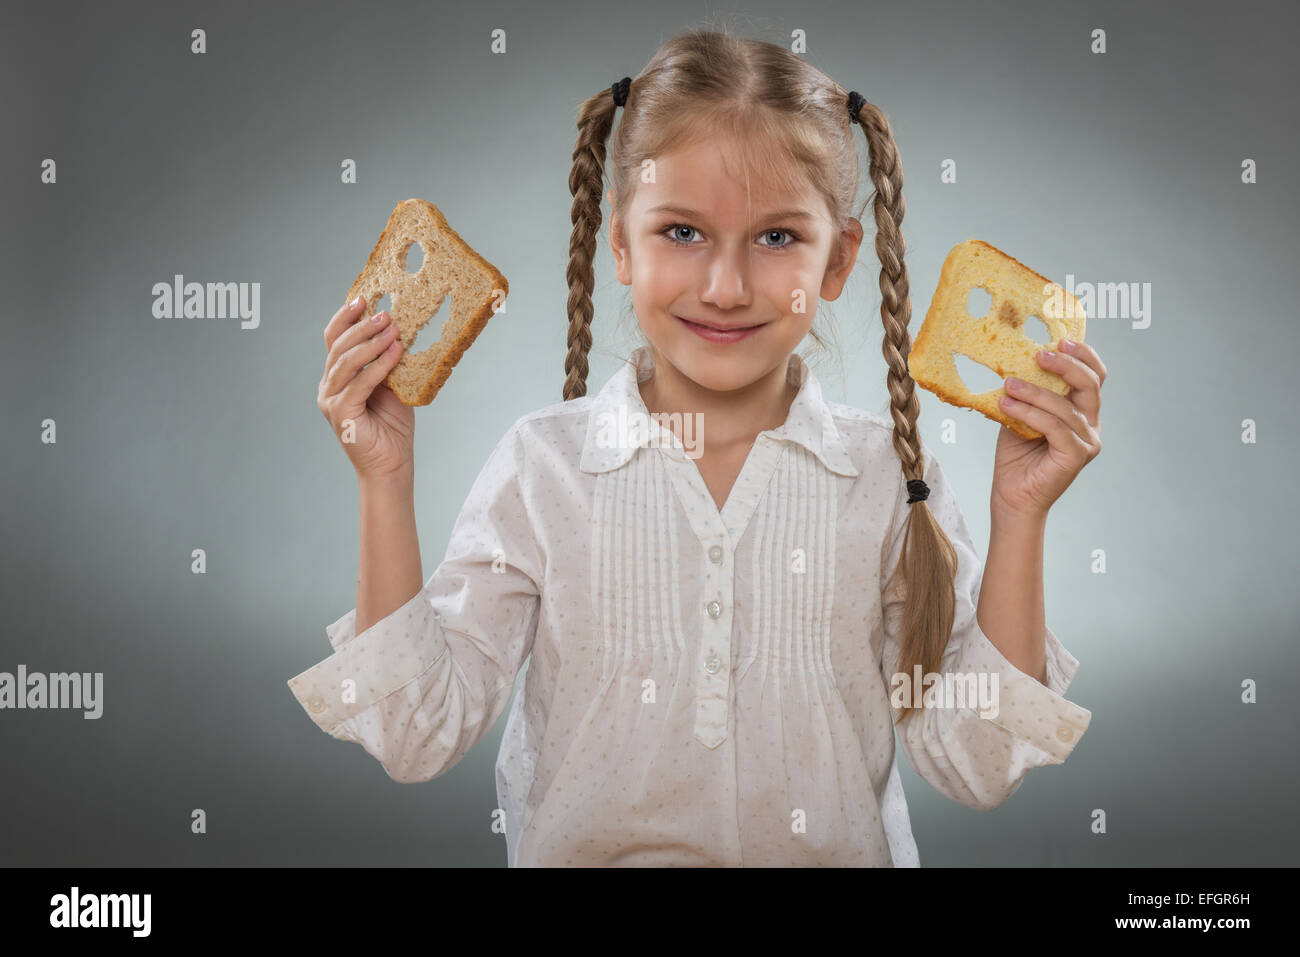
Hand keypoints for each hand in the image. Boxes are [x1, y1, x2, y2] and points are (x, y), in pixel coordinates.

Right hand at [317, 295, 415, 479]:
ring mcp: (331, 400)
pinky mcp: (341, 413)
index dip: (345, 317)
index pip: (335, 340)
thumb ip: (389, 363)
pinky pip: (360, 382)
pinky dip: (379, 365)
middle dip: (362, 326)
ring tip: (393, 329)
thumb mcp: (393, 386)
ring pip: (347, 361)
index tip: (363, 298)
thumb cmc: (392, 428)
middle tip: (386, 313)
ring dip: (371, 342)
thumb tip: (401, 331)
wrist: (392, 465)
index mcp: (338, 377)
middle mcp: (329, 386)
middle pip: (339, 346)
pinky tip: (396, 352)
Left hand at [990, 338, 1104, 518]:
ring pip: (1064, 406)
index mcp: (1081, 410)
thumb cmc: (1016, 456)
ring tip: (1008, 384)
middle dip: (1066, 364)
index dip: (1083, 355)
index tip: (1060, 340)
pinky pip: (1054, 427)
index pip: (1094, 375)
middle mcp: (1090, 423)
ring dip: (1034, 392)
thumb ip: (1024, 392)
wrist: (1011, 496)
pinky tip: (1007, 406)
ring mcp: (1087, 441)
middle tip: (1039, 354)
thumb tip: (1010, 360)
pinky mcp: (1076, 456)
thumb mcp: (1019, 414)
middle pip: (1090, 384)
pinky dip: (1030, 414)